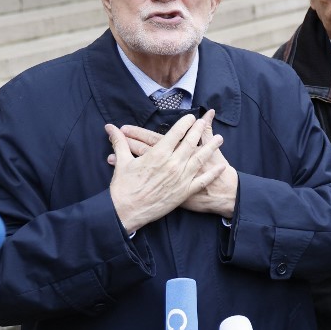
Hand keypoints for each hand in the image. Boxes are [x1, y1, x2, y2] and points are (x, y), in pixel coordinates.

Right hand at [107, 113, 224, 232]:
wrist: (126, 212)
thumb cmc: (123, 187)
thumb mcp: (122, 162)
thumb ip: (119, 142)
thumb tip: (109, 127)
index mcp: (158, 154)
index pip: (175, 134)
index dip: (185, 124)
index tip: (191, 117)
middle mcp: (172, 164)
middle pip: (190, 143)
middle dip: (198, 131)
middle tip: (205, 122)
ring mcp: (180, 178)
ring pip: (200, 159)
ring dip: (211, 148)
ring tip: (220, 138)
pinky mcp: (184, 192)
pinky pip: (202, 181)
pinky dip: (212, 174)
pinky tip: (221, 167)